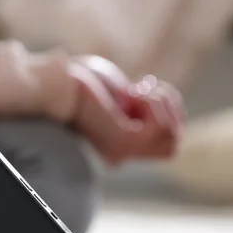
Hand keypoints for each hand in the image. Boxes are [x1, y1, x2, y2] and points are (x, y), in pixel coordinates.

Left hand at [68, 56, 184, 163]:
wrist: (59, 79)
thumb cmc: (83, 79)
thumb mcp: (122, 91)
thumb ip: (145, 105)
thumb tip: (169, 110)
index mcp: (122, 144)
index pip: (168, 141)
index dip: (166, 108)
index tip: (140, 87)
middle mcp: (122, 154)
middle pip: (173, 143)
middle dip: (167, 107)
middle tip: (141, 87)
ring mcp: (123, 151)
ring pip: (172, 137)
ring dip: (160, 104)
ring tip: (135, 90)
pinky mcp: (123, 144)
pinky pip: (160, 127)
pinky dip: (152, 102)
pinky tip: (131, 93)